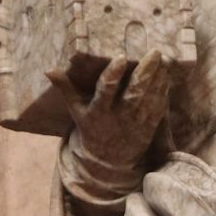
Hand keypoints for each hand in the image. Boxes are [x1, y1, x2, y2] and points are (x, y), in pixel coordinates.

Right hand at [47, 52, 169, 169]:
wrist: (108, 163)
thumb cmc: (91, 129)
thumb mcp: (76, 111)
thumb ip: (66, 89)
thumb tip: (48, 70)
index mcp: (98, 111)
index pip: (106, 90)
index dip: (114, 74)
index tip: (121, 57)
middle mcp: (119, 116)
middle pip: (134, 93)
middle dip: (146, 72)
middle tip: (155, 52)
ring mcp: (136, 122)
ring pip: (150, 98)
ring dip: (159, 78)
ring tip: (165, 59)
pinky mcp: (149, 127)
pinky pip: (159, 107)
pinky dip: (163, 90)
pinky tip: (167, 75)